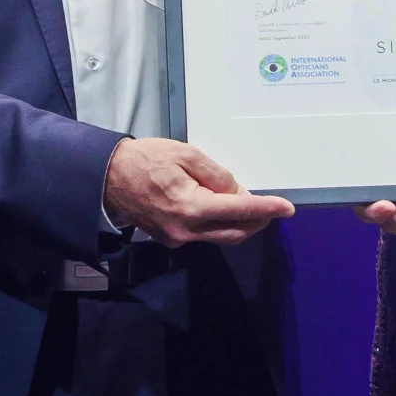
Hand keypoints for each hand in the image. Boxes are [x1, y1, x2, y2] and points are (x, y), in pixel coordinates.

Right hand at [103, 137, 293, 245]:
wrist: (107, 178)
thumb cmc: (145, 160)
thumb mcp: (186, 155)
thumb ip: (216, 175)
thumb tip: (238, 193)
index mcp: (192, 206)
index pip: (240, 210)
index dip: (267, 208)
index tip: (288, 208)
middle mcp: (187, 230)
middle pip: (235, 232)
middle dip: (257, 221)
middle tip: (271, 207)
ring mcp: (177, 239)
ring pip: (220, 237)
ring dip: (239, 224)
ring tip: (249, 206)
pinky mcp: (170, 240)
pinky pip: (204, 235)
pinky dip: (219, 224)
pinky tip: (221, 209)